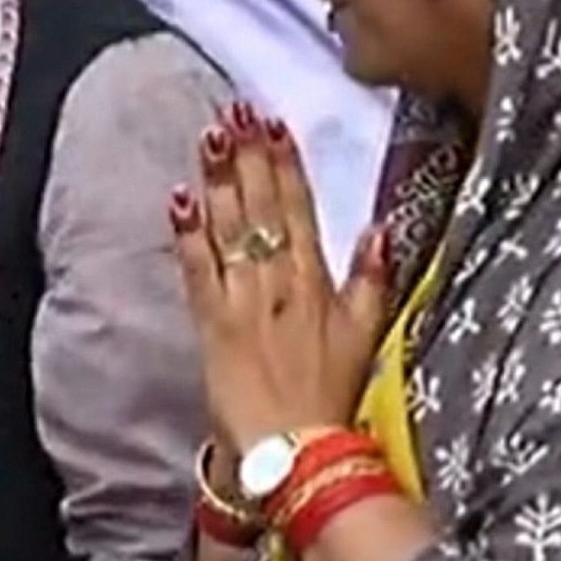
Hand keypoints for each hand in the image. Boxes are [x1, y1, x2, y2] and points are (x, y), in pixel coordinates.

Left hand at [171, 101, 395, 457]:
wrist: (297, 448)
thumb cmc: (331, 395)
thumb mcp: (368, 334)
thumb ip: (373, 279)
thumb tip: (380, 229)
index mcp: (317, 281)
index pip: (299, 209)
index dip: (285, 164)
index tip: (274, 124)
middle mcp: (280, 282)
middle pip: (262, 207)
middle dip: (249, 157)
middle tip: (234, 111)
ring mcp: (244, 301)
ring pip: (230, 229)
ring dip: (219, 180)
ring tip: (210, 137)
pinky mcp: (212, 325)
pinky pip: (198, 270)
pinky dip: (190, 234)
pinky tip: (179, 198)